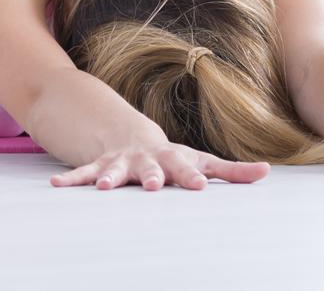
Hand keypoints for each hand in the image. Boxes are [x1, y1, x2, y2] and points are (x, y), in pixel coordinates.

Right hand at [51, 137, 271, 190]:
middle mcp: (148, 160)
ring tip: (106, 188)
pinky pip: (85, 173)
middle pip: (152, 169)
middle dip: (152, 176)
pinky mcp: (101, 167)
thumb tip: (267, 172)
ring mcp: (123, 163)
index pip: (187, 167)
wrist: (130, 135)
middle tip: (153, 186)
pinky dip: (72, 180)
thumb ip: (233, 170)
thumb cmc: (172, 156)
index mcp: (174, 159)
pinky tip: (56, 186)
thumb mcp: (202, 159)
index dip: (192, 176)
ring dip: (111, 179)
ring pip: (116, 171)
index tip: (200, 187)